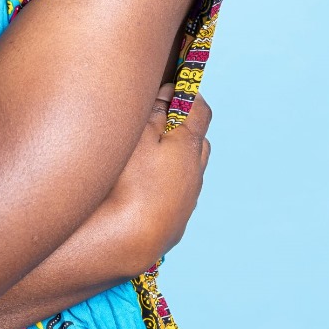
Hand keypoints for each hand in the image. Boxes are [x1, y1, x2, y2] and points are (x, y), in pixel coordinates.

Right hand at [108, 83, 211, 272]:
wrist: (128, 241)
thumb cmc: (130, 182)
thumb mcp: (138, 136)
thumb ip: (155, 113)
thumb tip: (169, 95)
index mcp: (189, 145)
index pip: (199, 109)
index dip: (188, 94)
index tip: (172, 87)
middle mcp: (195, 171)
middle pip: (199, 139)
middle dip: (183, 125)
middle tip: (158, 118)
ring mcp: (188, 199)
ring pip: (189, 168)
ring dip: (176, 156)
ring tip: (148, 154)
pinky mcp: (177, 221)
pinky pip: (178, 192)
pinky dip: (168, 182)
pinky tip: (144, 186)